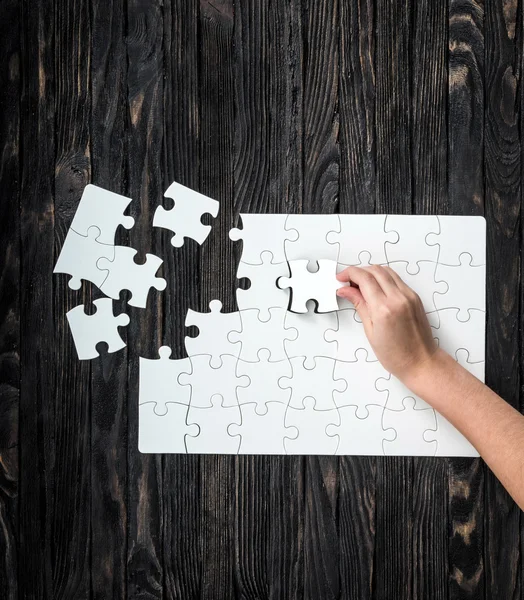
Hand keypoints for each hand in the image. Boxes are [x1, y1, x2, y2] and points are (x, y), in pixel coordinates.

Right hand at [336, 265, 438, 381]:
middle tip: (347, 281)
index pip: (364, 278)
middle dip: (358, 271)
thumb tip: (346, 290)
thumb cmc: (396, 355)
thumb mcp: (370, 331)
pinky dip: (383, 278)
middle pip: (375, 270)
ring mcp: (409, 296)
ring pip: (387, 271)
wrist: (421, 362)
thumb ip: (359, 305)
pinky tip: (375, 288)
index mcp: (384, 309)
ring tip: (360, 284)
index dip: (349, 273)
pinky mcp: (415, 297)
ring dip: (371, 272)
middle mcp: (398, 298)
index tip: (341, 277)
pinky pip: (396, 279)